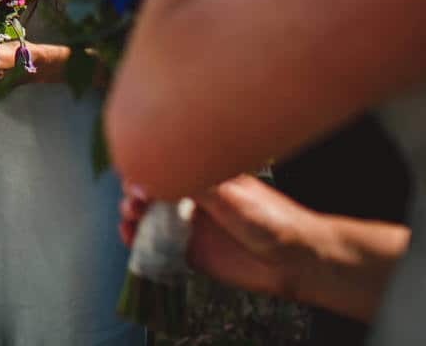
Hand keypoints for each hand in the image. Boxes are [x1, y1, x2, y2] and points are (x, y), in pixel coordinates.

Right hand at [119, 175, 312, 300]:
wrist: (295, 262)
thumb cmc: (272, 220)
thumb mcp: (233, 197)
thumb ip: (198, 186)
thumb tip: (162, 170)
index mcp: (205, 176)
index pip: (165, 163)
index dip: (144, 165)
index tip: (136, 172)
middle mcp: (194, 198)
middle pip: (151, 189)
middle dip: (135, 190)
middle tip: (135, 199)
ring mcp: (190, 225)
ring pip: (148, 216)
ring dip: (132, 214)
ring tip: (130, 218)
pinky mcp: (190, 252)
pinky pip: (156, 245)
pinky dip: (138, 241)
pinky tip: (130, 238)